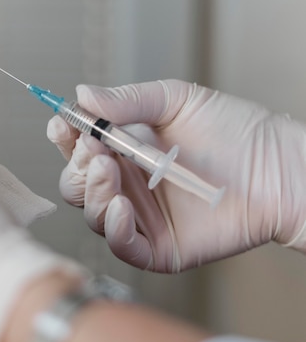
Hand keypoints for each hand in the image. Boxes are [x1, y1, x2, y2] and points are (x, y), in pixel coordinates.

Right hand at [47, 80, 305, 271]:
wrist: (278, 169)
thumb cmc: (235, 132)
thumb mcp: (176, 101)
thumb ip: (126, 99)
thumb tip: (81, 93)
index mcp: (125, 150)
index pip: (77, 147)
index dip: (65, 136)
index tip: (64, 123)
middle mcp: (126, 184)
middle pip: (76, 182)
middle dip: (77, 164)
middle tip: (95, 148)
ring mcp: (139, 217)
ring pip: (91, 212)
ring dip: (93, 191)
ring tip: (112, 170)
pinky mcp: (157, 247)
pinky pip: (120, 245)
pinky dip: (112, 227)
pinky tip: (120, 205)